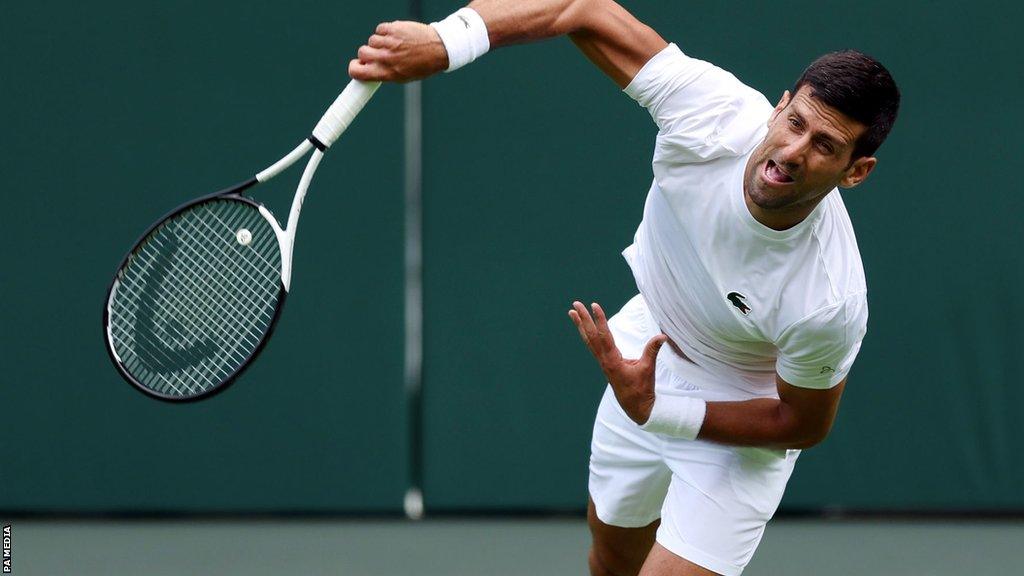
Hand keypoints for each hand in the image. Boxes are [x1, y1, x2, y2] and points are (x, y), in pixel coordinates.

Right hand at [349, 21, 449, 82]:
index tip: (356, 67)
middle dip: (366, 54)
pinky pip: (380, 29)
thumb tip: (367, 70)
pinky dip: (385, 32)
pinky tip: (396, 36)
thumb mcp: (403, 76)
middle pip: (362, 53)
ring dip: (378, 42)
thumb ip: (384, 73)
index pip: (358, 72)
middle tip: (376, 54)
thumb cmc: (422, 65)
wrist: (440, 49)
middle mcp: (387, 58)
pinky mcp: (394, 28)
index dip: (354, 69)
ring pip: (371, 40)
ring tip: (393, 45)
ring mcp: (390, 42)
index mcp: (388, 73)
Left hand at [568, 301, 666, 424]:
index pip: (604, 335)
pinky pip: (593, 346)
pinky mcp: (605, 364)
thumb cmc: (642, 390)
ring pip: (589, 340)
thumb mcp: (648, 369)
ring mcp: (602, 362)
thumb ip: (652, 351)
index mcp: (612, 361)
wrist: (635, 407)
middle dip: (583, 319)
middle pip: (591, 336)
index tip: (594, 306)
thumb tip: (663, 336)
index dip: (599, 319)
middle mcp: (604, 360)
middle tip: (575, 304)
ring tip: (572, 312)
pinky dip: (587, 335)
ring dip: (581, 326)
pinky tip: (584, 328)